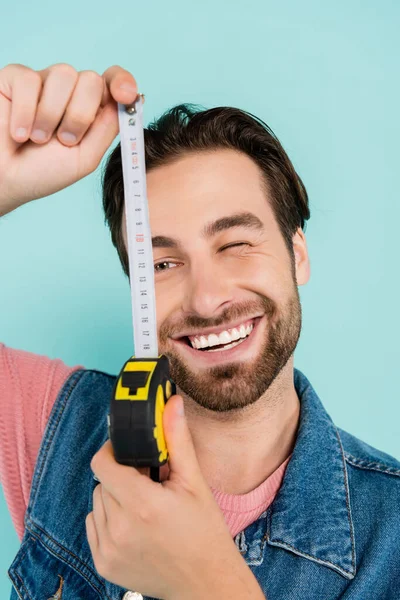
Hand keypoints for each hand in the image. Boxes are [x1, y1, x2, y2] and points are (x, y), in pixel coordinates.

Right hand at [0, 62, 137, 214]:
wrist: (5, 181)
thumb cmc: (42, 173)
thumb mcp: (85, 157)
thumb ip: (108, 128)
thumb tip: (133, 99)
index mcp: (90, 110)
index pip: (113, 82)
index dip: (122, 82)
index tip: (125, 95)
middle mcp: (70, 93)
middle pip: (91, 80)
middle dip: (80, 114)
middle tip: (64, 140)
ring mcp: (43, 83)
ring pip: (64, 74)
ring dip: (52, 115)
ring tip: (37, 140)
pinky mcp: (15, 79)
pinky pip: (30, 80)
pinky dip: (25, 112)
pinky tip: (18, 133)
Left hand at [86, 394, 246, 599]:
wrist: (206, 582)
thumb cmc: (204, 531)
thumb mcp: (193, 482)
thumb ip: (177, 440)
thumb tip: (171, 404)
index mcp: (142, 504)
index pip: (102, 464)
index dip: (113, 452)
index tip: (128, 452)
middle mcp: (120, 528)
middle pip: (103, 482)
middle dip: (122, 477)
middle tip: (148, 484)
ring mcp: (109, 549)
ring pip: (97, 503)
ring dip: (115, 498)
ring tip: (143, 507)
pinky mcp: (103, 565)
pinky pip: (94, 526)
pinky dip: (109, 521)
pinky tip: (134, 526)